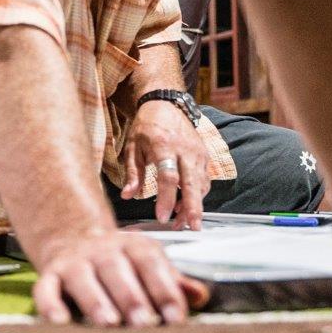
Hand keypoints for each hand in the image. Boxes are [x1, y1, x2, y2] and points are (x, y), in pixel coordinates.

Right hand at [32, 229, 209, 325]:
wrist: (72, 239)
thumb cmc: (119, 263)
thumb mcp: (148, 264)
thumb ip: (172, 282)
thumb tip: (200, 295)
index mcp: (132, 246)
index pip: (150, 263)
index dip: (164, 290)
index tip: (176, 317)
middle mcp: (101, 251)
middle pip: (116, 270)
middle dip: (131, 297)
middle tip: (144, 322)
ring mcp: (73, 263)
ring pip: (83, 279)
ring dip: (96, 300)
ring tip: (109, 322)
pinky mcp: (49, 275)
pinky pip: (46, 289)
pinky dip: (50, 304)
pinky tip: (60, 321)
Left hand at [123, 101, 208, 227]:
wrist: (165, 104)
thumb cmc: (146, 127)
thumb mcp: (132, 146)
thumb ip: (132, 172)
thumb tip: (127, 195)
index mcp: (163, 146)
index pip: (167, 177)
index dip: (165, 199)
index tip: (161, 217)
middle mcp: (185, 150)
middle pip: (192, 183)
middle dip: (193, 208)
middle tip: (192, 228)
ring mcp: (198, 153)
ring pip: (201, 184)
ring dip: (194, 205)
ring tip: (182, 222)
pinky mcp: (204, 155)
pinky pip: (204, 179)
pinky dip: (198, 195)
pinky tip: (186, 205)